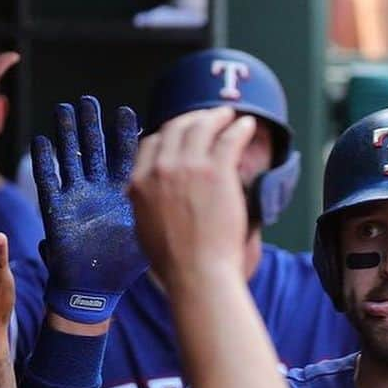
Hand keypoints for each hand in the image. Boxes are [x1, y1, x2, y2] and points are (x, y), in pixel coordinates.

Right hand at [32, 95, 144, 322]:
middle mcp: (99, 190)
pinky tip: (42, 140)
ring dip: (66, 134)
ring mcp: (77, 198)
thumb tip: (191, 187)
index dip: (125, 135)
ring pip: (70, 158)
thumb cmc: (126, 265)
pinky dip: (44, 161)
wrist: (97, 289)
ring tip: (64, 109)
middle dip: (92, 125)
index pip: (125, 156)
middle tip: (90, 101)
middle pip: (95, 149)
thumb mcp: (149, 229)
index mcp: (123, 193)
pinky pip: (48, 181)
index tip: (127, 111)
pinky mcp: (56, 210)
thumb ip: (163, 206)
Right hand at [127, 107, 255, 282]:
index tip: (181, 135)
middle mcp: (161, 168)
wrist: (197, 272)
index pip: (151, 144)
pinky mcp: (217, 171)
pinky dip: (239, 128)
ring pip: (202, 126)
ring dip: (217, 116)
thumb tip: (142, 199)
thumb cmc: (175, 263)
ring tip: (228, 115)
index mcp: (140, 183)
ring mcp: (189, 167)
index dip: (168, 135)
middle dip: (192, 119)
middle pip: (175, 128)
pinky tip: (247, 125)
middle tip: (207, 119)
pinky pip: (229, 138)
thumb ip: (143, 207)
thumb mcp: (144, 230)